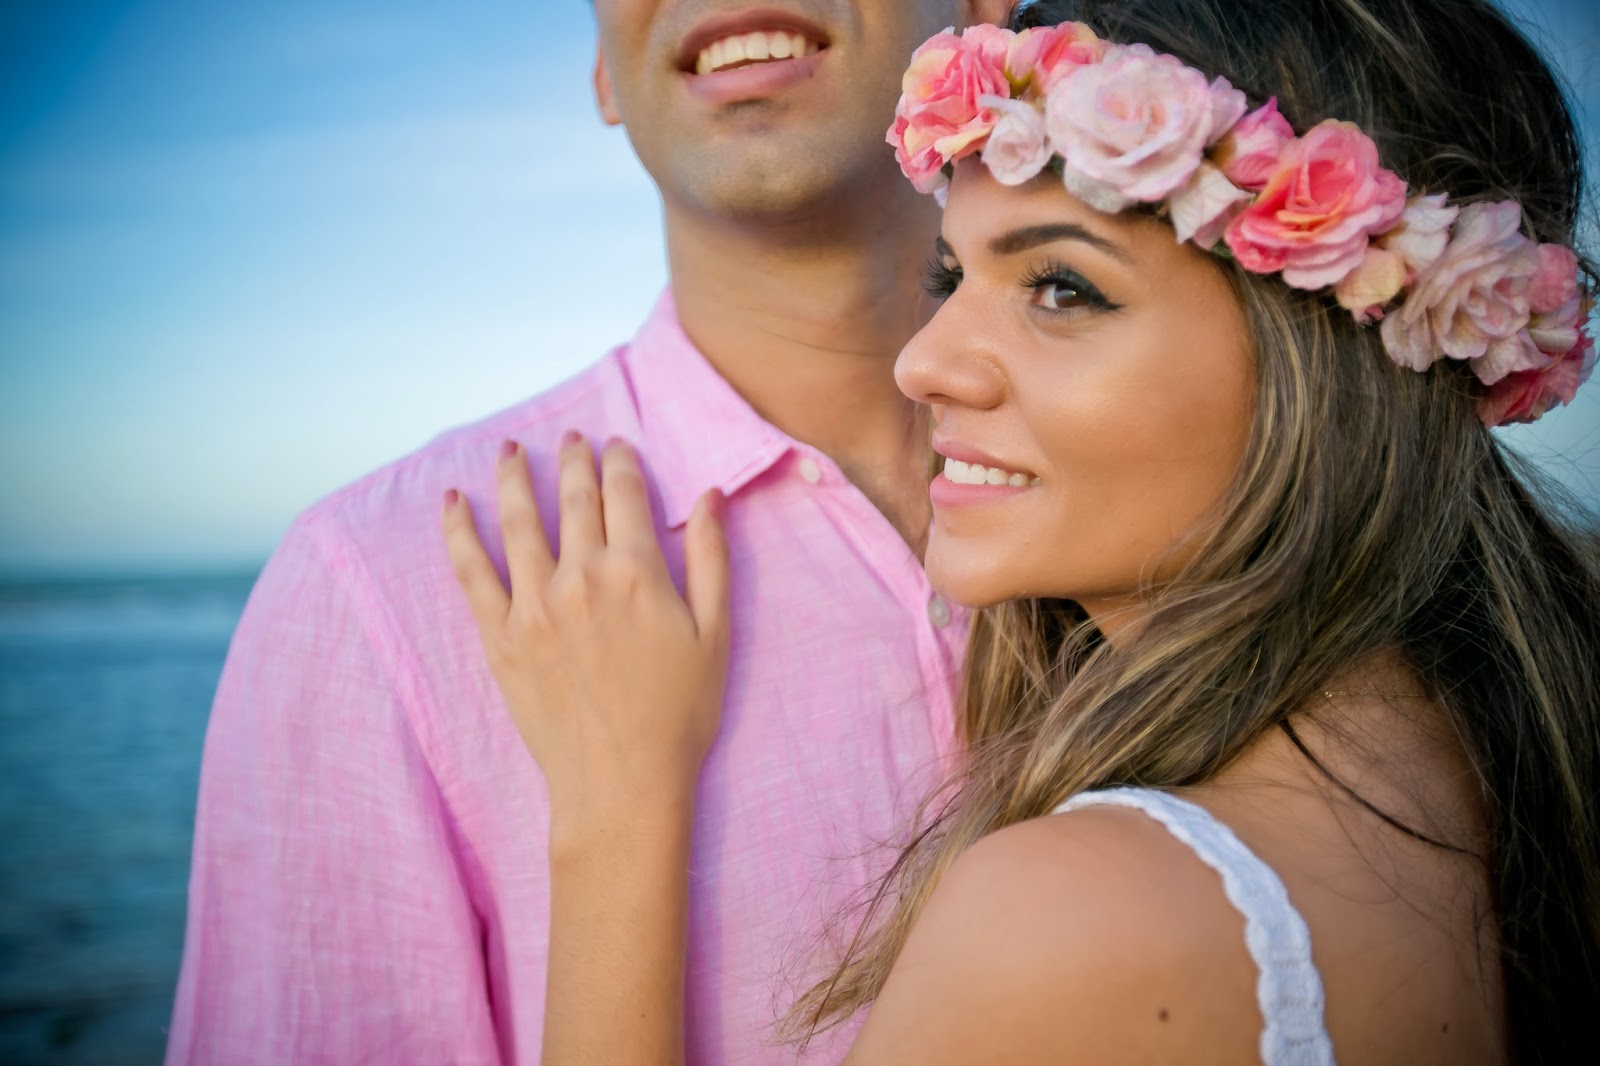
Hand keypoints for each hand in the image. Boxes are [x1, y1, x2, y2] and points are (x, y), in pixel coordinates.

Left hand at [441, 433, 730, 842]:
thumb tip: (710, 496)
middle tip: (572, 437)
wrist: (621, 784)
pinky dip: (458, 532)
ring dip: (513, 478)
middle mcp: (581, 577)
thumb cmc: (678, 715)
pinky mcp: (499, 637)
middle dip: (573, 459)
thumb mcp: (715, 634)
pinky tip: (452, 502)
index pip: (624, 492)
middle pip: (572, 498)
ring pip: (517, 521)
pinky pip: (470, 572)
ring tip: (510, 450)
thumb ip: (712, 559)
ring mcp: (533, 606)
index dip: (621, 461)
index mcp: (637, 572)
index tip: (616, 445)